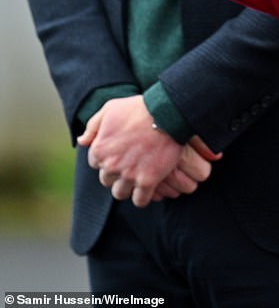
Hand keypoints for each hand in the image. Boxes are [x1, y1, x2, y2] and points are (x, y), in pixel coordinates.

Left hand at [77, 95, 219, 206]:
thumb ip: (93, 126)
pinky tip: (148, 186)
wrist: (166, 112)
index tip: (119, 151)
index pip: (96, 163)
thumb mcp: (110, 109)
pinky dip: (142, 196)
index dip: (107, 157)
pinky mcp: (148, 181)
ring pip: (120, 193)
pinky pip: (140, 200)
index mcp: (99, 149)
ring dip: (127, 187)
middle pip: (107, 179)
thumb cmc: (138, 108)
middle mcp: (111, 165)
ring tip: (137, 177)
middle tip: (130, 162)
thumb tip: (81, 141)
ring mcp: (129, 175)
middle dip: (116, 172)